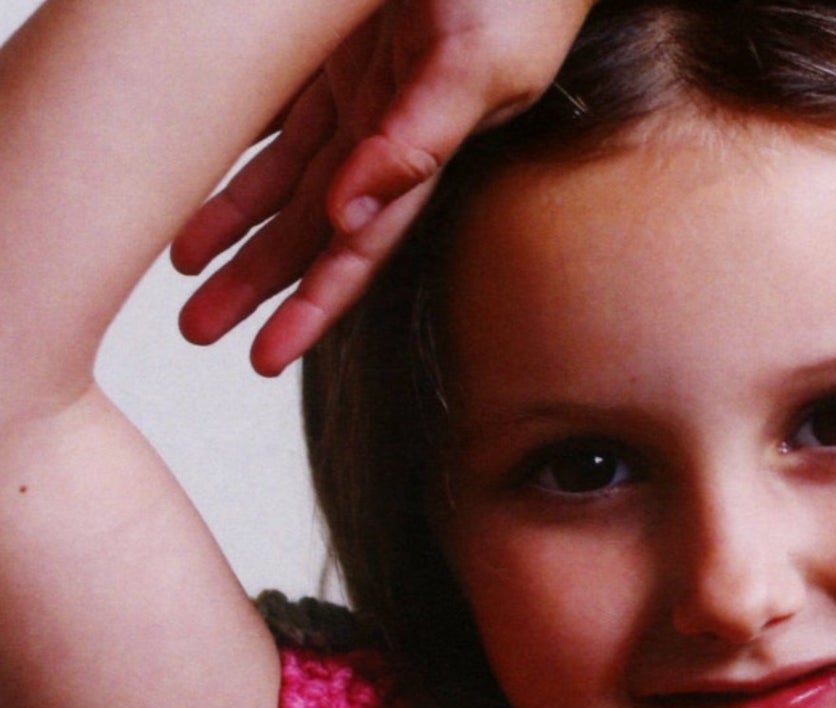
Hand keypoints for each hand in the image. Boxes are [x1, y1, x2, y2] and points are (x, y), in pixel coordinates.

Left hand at [171, 0, 592, 376]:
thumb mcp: (476, 68)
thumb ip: (420, 139)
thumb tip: (353, 215)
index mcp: (418, 153)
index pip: (354, 250)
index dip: (312, 307)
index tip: (267, 357)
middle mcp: (385, 136)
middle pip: (309, 229)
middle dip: (257, 283)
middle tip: (200, 329)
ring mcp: (361, 93)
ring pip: (284, 178)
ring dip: (236, 226)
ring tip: (184, 267)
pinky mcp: (339, 49)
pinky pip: (279, 111)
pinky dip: (240, 148)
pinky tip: (199, 174)